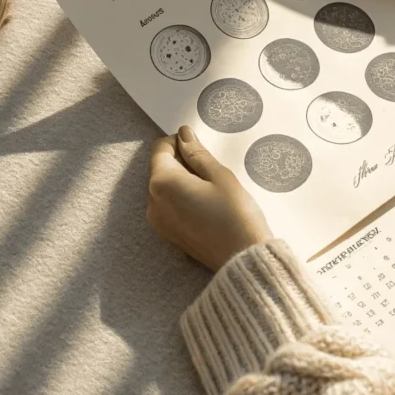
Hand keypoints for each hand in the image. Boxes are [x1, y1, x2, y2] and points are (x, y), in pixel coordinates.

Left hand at [147, 126, 272, 270]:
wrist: (242, 259)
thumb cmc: (236, 215)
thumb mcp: (220, 176)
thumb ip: (197, 154)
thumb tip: (184, 135)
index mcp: (163, 183)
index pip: (161, 149)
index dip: (180, 142)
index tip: (201, 147)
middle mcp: (152, 202)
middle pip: (161, 169)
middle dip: (182, 164)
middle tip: (212, 171)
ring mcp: (158, 222)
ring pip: (165, 189)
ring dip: (183, 182)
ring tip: (212, 191)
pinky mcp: (167, 235)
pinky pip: (169, 207)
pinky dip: (183, 200)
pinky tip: (207, 206)